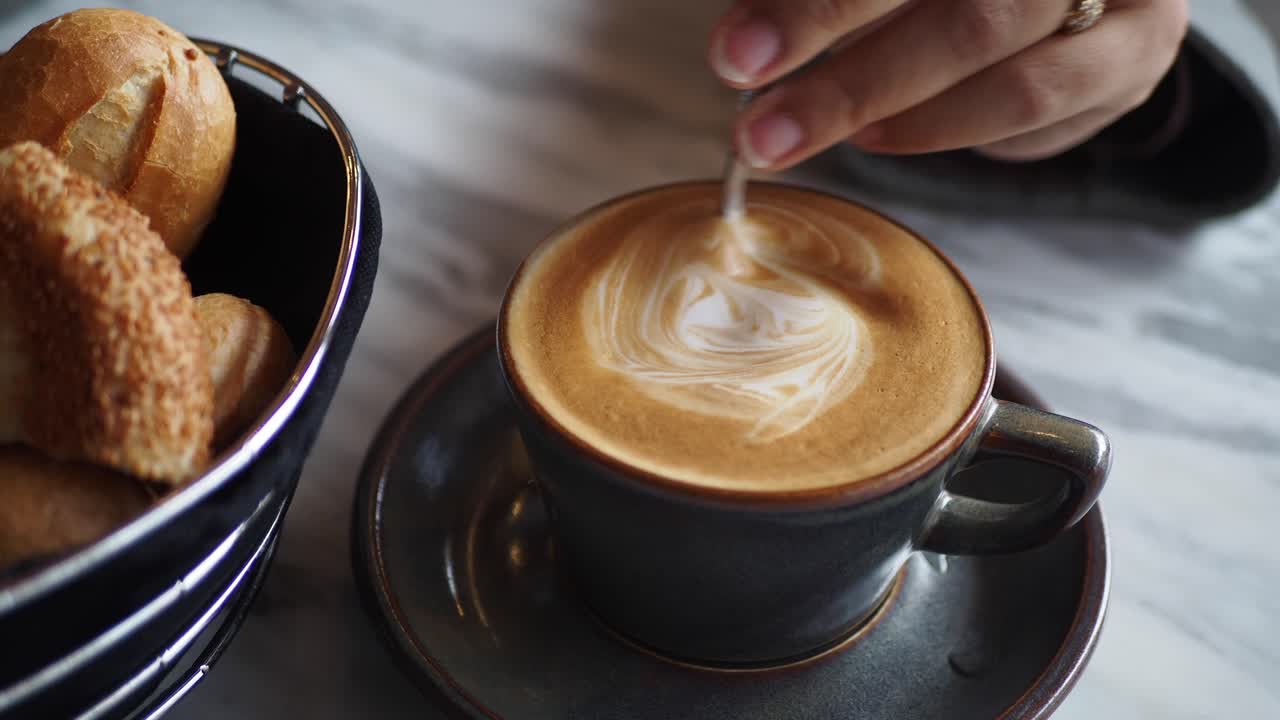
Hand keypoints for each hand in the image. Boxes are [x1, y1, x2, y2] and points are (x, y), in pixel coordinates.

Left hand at [708, 0, 1189, 168]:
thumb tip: (748, 36)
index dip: (818, 8)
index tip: (737, 56)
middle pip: (964, 12)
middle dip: (845, 74)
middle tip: (761, 129)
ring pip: (1006, 66)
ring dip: (893, 112)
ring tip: (819, 133)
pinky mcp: (1138, 54)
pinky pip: (1038, 109)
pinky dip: (949, 129)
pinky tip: (883, 135)